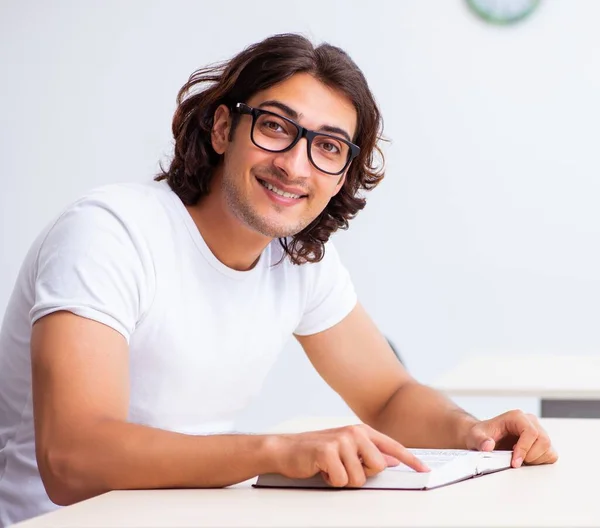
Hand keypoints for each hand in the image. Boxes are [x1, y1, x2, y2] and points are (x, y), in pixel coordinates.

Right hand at [271, 424, 429, 487]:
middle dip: (361, 474)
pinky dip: (330, 481)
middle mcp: (354, 432)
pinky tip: (321, 470)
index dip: (409, 459)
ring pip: (359, 478)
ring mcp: (341, 440)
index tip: (424, 469)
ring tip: (330, 468)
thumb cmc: (316, 452)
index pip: (392, 446)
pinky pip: (341, 480)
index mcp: (360, 431)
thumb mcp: (345, 450)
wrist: (286, 449)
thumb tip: (391, 462)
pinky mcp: (328, 451)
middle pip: (377, 466)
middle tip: (343, 468)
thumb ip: (368, 454)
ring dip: (343, 479)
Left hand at [464, 410, 557, 467]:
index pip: (531, 432)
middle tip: (515, 461)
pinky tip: (526, 460)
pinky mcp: (541, 443)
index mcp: (516, 417)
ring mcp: (538, 432)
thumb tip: (488, 446)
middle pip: (543, 440)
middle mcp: (530, 422)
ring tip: (518, 459)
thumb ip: (480, 440)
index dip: (524, 449)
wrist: (484, 438)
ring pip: (548, 448)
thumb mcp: (475, 436)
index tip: (514, 462)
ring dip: (535, 459)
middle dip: (530, 455)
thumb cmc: (482, 435)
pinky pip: (550, 455)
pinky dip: (540, 461)